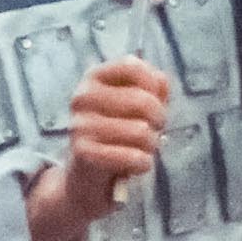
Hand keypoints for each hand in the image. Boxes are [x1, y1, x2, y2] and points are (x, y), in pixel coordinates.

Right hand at [20, 56, 172, 240]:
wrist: (88, 174)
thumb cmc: (117, 131)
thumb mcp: (135, 104)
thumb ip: (153, 88)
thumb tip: (161, 83)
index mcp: (94, 78)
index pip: (132, 66)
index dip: (153, 85)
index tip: (156, 102)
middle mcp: (82, 97)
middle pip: (142, 100)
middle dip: (159, 119)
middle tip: (155, 130)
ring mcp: (80, 125)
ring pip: (141, 131)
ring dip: (152, 144)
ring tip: (144, 148)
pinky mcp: (83, 153)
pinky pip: (132, 156)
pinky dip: (143, 163)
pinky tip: (138, 164)